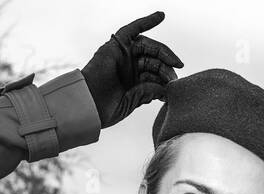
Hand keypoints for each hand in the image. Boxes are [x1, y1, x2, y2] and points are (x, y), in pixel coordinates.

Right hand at [81, 11, 181, 128]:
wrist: (88, 105)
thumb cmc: (105, 108)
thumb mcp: (133, 101)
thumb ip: (148, 92)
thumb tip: (165, 89)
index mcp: (133, 82)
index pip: (154, 75)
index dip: (165, 79)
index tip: (173, 86)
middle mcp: (128, 67)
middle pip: (154, 61)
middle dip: (167, 67)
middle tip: (175, 76)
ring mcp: (122, 56)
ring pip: (148, 48)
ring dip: (164, 52)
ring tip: (175, 62)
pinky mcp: (116, 46)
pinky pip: (132, 29)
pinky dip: (146, 21)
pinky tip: (160, 16)